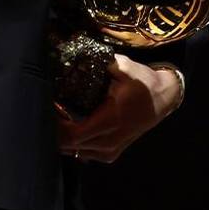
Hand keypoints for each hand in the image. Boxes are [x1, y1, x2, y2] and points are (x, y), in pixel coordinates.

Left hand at [57, 55, 181, 162]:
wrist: (164, 98)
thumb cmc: (143, 82)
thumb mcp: (123, 67)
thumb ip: (99, 63)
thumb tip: (74, 55)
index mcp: (111, 120)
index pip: (73, 135)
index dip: (55, 126)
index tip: (46, 108)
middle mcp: (109, 141)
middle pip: (69, 146)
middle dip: (53, 129)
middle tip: (45, 109)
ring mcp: (110, 151)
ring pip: (74, 152)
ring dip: (61, 137)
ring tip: (55, 116)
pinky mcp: (110, 154)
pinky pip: (83, 153)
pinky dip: (72, 142)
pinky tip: (68, 125)